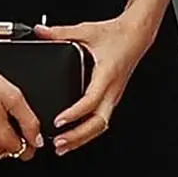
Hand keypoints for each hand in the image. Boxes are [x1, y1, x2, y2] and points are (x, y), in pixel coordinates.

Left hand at [36, 15, 152, 153]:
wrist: (137, 35)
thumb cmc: (116, 34)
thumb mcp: (87, 31)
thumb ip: (61, 32)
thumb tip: (40, 31)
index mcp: (106, 74)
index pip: (91, 101)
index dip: (74, 113)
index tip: (59, 120)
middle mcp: (112, 89)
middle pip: (98, 122)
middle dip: (78, 135)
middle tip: (59, 143)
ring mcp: (114, 95)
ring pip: (101, 125)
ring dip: (82, 138)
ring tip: (63, 146)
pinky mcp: (112, 97)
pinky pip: (101, 119)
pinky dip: (88, 131)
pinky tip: (74, 136)